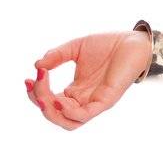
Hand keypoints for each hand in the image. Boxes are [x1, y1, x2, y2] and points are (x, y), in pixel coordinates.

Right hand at [24, 30, 151, 129]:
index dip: (36, 94)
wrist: (134, 41)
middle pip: (55, 114)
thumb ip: (56, 56)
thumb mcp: (75, 48)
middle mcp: (84, 100)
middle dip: (39, 101)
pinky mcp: (107, 100)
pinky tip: (58, 100)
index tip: (29, 77)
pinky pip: (85, 115)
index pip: (50, 102)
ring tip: (43, 95)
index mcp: (76, 91)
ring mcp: (95, 102)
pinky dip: (69, 113)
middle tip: (34, 83)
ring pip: (69, 122)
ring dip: (51, 111)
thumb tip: (37, 66)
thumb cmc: (108, 45)